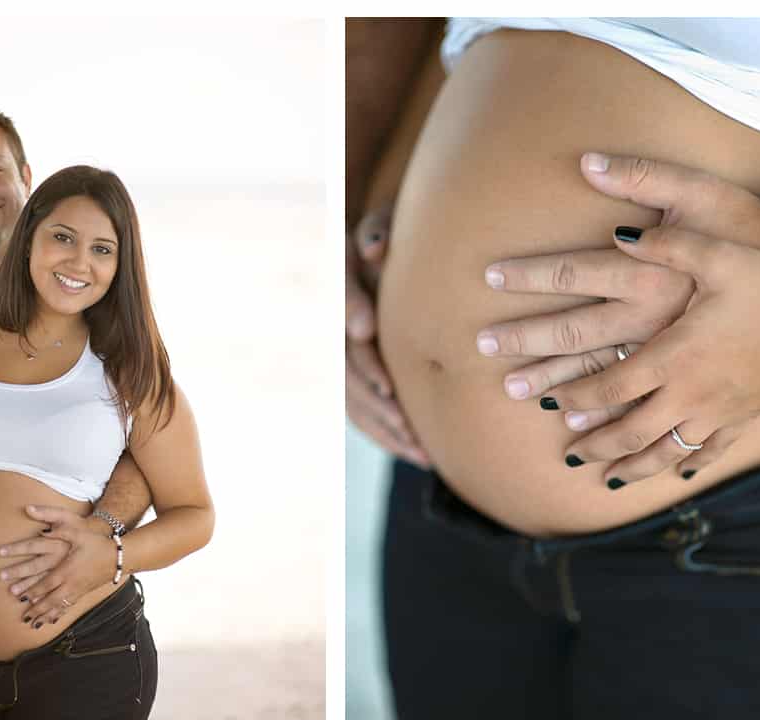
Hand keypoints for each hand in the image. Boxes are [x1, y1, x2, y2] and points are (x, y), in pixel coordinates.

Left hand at [0, 505, 117, 627]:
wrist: (118, 557)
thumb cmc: (97, 544)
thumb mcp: (79, 533)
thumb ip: (60, 532)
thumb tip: (43, 531)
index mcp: (66, 569)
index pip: (45, 583)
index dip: (31, 590)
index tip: (17, 595)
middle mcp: (71, 583)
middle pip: (50, 599)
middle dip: (35, 609)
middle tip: (23, 616)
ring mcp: (77, 590)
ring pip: (58, 606)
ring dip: (45, 616)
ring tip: (33, 624)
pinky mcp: (83, 593)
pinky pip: (68, 607)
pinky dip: (58, 615)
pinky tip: (51, 621)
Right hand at [346, 205, 429, 467]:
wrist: (373, 248)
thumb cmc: (387, 234)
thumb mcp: (380, 223)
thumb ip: (377, 232)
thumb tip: (373, 252)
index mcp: (341, 299)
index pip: (348, 341)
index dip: (367, 366)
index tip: (389, 389)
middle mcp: (338, 333)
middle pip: (350, 382)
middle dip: (380, 411)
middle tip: (411, 434)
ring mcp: (343, 356)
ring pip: (355, 404)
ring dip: (386, 432)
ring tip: (421, 456)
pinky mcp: (355, 375)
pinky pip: (362, 412)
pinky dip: (386, 434)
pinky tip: (415, 453)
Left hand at [540, 225, 759, 485]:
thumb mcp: (718, 255)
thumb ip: (667, 244)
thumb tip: (620, 234)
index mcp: (672, 356)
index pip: (608, 386)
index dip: (575, 397)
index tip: (551, 403)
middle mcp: (688, 393)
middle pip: (629, 431)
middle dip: (594, 445)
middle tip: (567, 453)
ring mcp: (716, 413)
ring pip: (663, 452)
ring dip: (631, 467)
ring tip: (607, 477)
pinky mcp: (743, 419)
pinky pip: (710, 453)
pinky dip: (688, 467)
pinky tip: (677, 476)